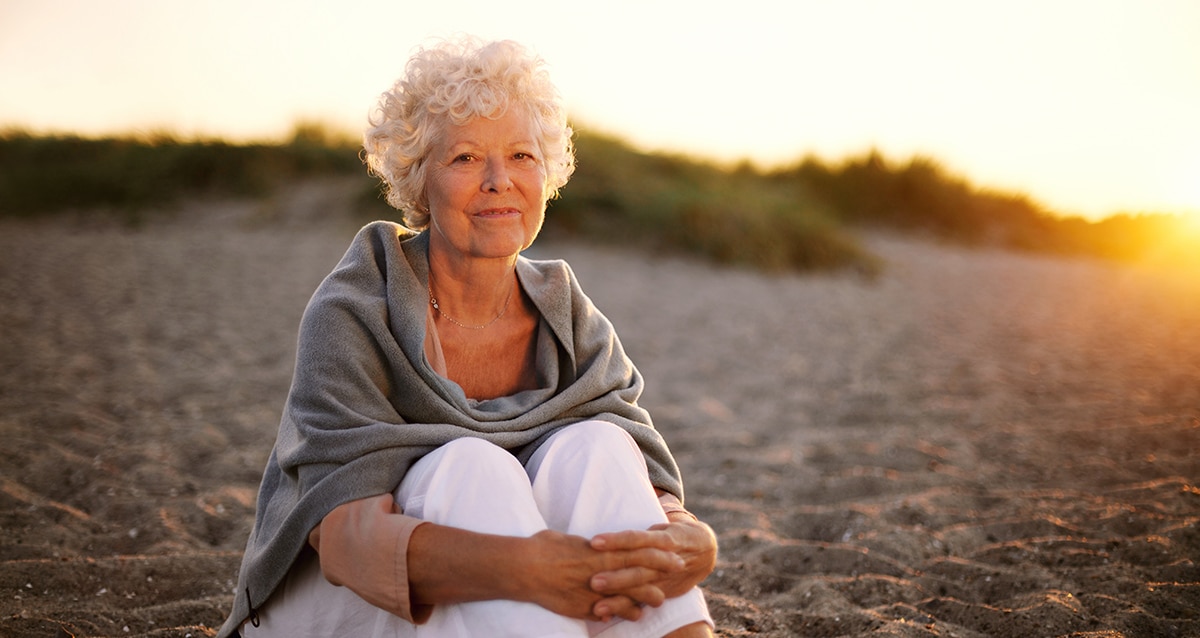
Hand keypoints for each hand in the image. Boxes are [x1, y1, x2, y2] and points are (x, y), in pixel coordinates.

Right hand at [518, 529, 685, 621]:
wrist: (525, 568)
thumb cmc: (544, 547)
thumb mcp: (570, 540)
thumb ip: (586, 546)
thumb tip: (592, 546)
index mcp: (600, 550)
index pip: (637, 550)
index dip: (658, 551)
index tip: (673, 550)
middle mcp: (602, 570)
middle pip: (639, 572)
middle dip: (661, 571)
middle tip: (679, 569)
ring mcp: (594, 590)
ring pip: (628, 595)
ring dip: (645, 597)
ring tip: (660, 599)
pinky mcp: (584, 607)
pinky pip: (609, 612)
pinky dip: (622, 613)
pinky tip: (633, 616)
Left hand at [587, 517, 717, 618]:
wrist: (706, 549)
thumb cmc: (674, 533)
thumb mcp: (662, 526)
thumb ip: (641, 532)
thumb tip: (609, 526)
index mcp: (664, 538)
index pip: (638, 539)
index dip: (617, 540)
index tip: (594, 542)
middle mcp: (666, 559)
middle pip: (639, 567)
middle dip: (617, 577)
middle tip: (594, 581)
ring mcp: (665, 577)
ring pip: (642, 587)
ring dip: (620, 597)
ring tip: (598, 606)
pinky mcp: (665, 591)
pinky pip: (645, 601)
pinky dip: (627, 608)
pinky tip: (609, 613)